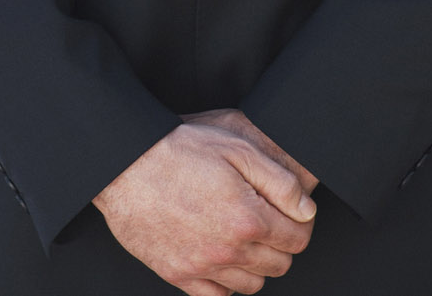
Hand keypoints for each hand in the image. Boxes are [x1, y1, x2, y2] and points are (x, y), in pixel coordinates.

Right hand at [93, 122, 315, 295]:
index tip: (290, 216)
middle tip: (265, 223)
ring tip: (241, 239)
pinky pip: (217, 295)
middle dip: (280, 245)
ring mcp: (202, 266)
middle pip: (279, 265)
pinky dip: (225, 281)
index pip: (298, 240)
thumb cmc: (178, 151)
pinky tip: (219, 256)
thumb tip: (306, 210)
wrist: (125, 165)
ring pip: (252, 285)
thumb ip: (280, 182)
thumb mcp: (237, 149)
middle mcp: (228, 249)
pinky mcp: (178, 275)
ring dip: (255, 265)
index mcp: (248, 218)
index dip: (299, 225)